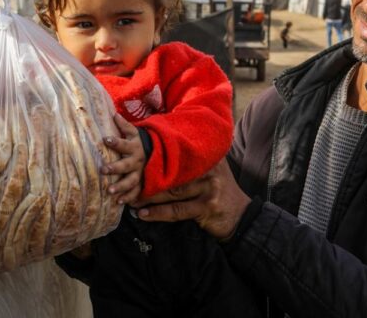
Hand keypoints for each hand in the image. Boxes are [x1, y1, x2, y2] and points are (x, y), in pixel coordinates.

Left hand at [102, 114, 145, 204]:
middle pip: (125, 165)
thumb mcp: (135, 133)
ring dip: (120, 186)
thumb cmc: (140, 142)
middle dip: (115, 168)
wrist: (160, 153)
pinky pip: (136, 192)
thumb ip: (124, 125)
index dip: (115, 142)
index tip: (105, 139)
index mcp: (133, 147)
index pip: (123, 143)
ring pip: (130, 181)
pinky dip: (129, 198)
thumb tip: (113, 114)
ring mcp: (140, 173)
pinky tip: (119, 202)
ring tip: (110, 192)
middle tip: (103, 170)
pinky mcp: (142, 183)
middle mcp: (137, 161)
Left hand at [135, 158, 250, 239]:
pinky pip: (176, 210)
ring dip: (148, 197)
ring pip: (171, 192)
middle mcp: (208, 170)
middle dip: (146, 178)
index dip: (152, 159)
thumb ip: (192, 162)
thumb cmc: (218, 193)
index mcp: (206, 157)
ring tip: (129, 199)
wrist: (241, 217)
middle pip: (171, 173)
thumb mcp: (210, 171)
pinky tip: (142, 214)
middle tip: (125, 181)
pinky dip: (157, 213)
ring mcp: (208, 188)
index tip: (131, 160)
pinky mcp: (206, 207)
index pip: (175, 157)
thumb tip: (163, 150)